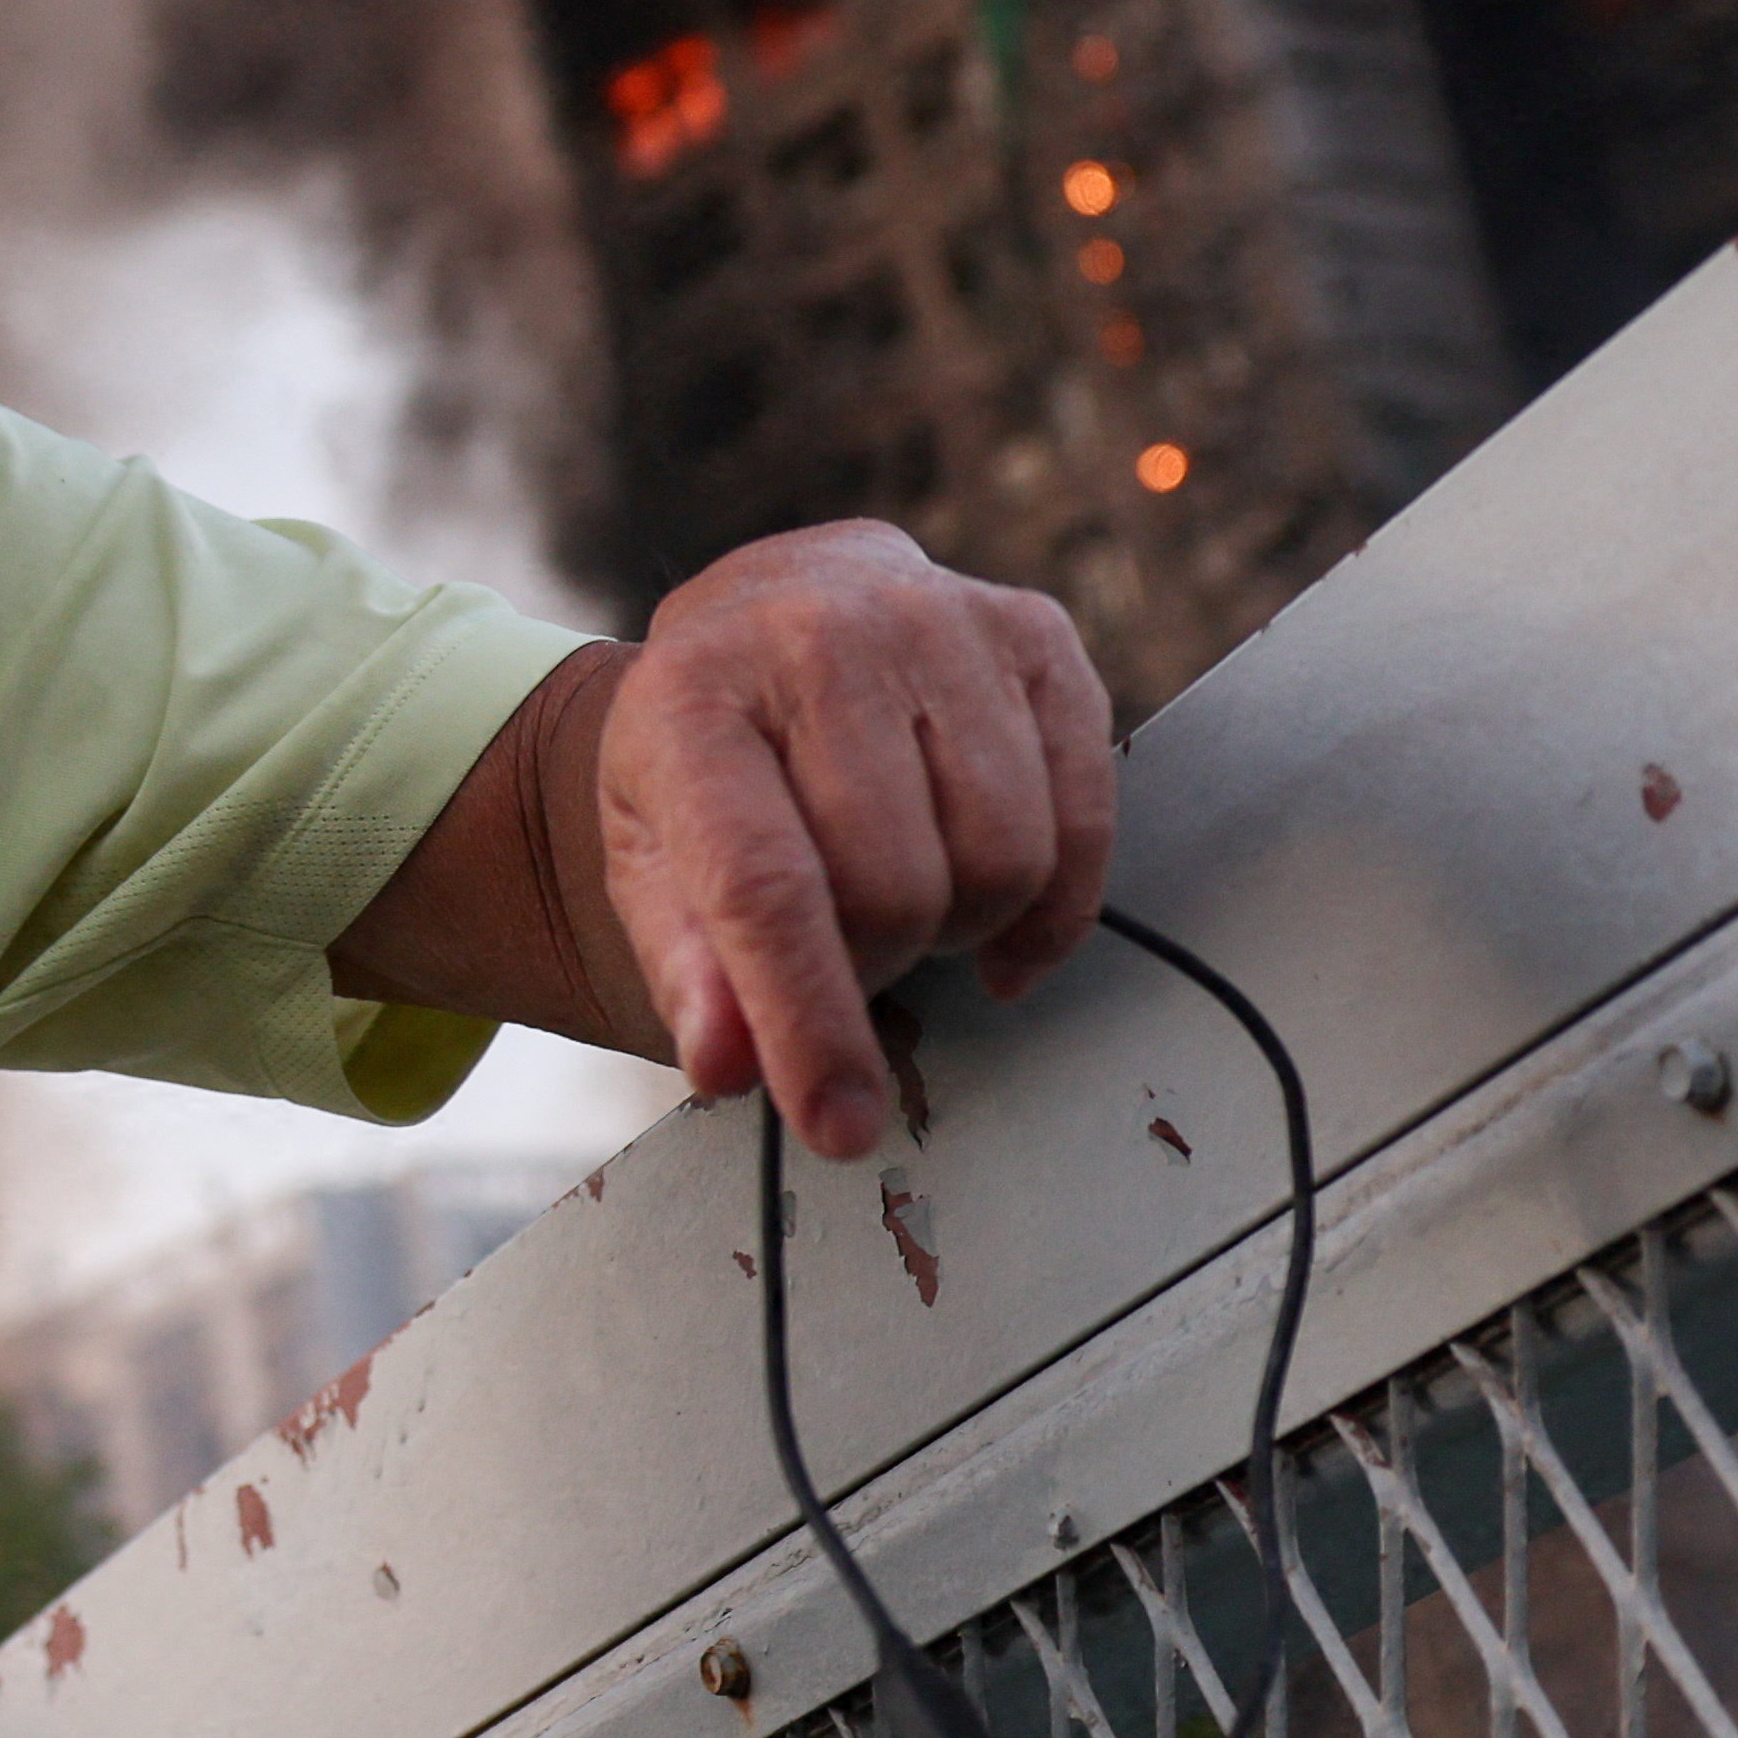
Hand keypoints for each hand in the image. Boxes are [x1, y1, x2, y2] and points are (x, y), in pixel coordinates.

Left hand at [599, 520, 1117, 1159]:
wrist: (773, 610)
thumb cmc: (710, 755)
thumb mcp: (654, 854)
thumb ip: (687, 969)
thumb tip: (730, 1068)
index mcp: (694, 699)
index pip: (766, 886)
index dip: (808, 1022)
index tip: (838, 1127)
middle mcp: (821, 638)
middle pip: (898, 888)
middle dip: (877, 960)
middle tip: (845, 943)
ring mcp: (939, 623)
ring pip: (1004, 860)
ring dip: (960, 924)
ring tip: (903, 896)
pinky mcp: (1034, 635)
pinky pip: (1084, 820)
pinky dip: (1052, 906)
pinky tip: (995, 918)